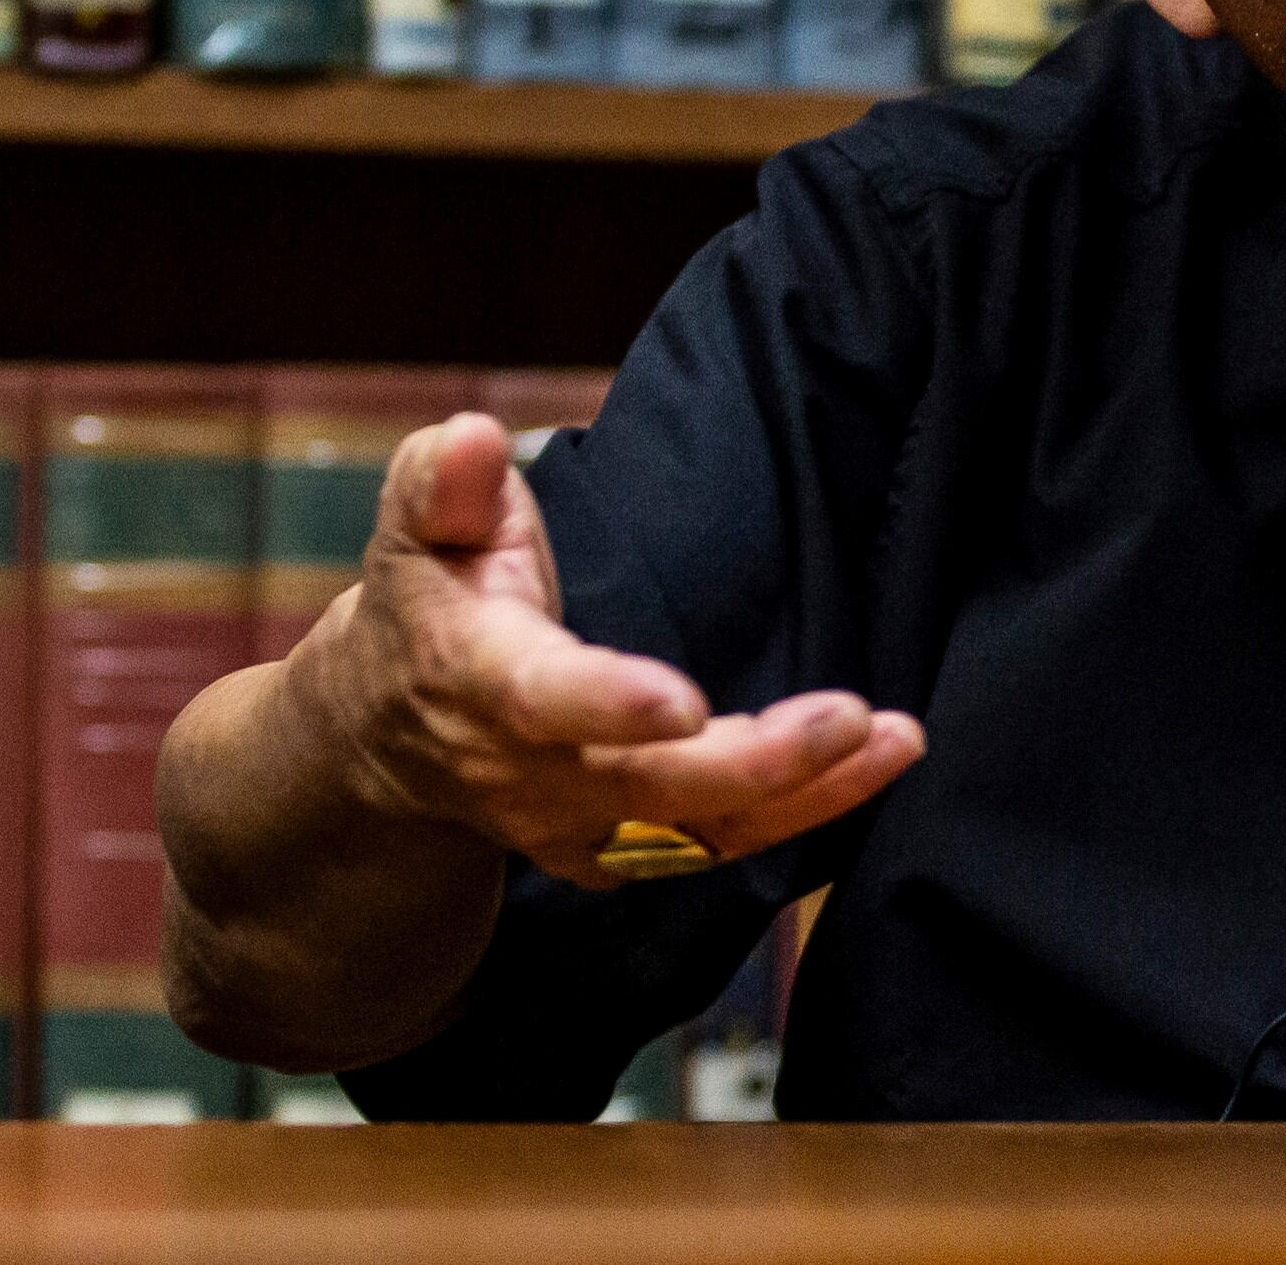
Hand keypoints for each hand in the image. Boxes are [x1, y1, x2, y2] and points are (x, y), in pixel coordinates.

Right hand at [299, 414, 925, 889]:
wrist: (387, 738)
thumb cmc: (428, 603)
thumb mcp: (416, 531)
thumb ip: (446, 485)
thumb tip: (477, 436)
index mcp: (480, 680)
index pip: (545, 700)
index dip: (609, 705)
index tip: (680, 703)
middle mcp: (531, 772)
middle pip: (648, 785)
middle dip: (753, 762)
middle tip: (851, 719)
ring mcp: (578, 824)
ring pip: (698, 830)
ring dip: (806, 793)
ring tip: (899, 741)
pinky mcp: (622, 849)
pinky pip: (717, 846)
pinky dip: (802, 815)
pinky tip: (875, 766)